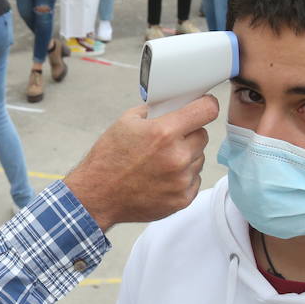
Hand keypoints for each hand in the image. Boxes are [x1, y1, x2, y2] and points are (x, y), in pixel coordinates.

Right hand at [64, 97, 219, 231]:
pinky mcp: (182, 199)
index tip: (203, 106)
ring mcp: (181, 180)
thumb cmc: (108, 159)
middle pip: (203, 135)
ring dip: (186, 156)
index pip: (207, 110)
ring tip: (161, 161)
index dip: (206, 105)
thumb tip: (173, 104)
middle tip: (169, 140)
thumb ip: (154, 110)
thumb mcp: (125, 122)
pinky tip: (162, 177)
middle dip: (189, 134)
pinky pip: (194, 180)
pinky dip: (182, 177)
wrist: (97, 196)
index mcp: (164, 132)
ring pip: (198, 159)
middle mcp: (177, 156)